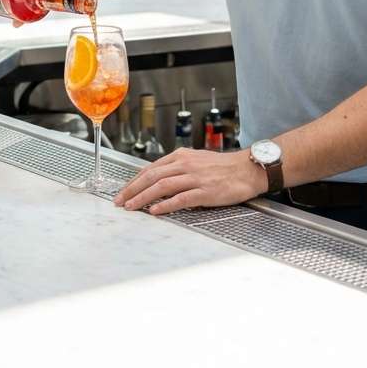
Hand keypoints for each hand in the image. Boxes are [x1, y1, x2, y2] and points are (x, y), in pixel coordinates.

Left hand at [113, 148, 266, 215]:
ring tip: (131, 207)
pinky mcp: (205, 191)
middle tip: (120, 201)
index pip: (151, 168)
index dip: (134, 181)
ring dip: (143, 197)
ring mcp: (195, 178)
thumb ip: (177, 168)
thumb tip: (158, 178)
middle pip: (152, 176)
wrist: (246, 169)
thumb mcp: (196, 160)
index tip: (123, 191)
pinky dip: (166, 205)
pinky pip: (181, 198)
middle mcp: (185, 165)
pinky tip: (155, 211)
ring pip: (162, 186)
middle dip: (132, 189)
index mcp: (181, 157)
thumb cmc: (223, 167)